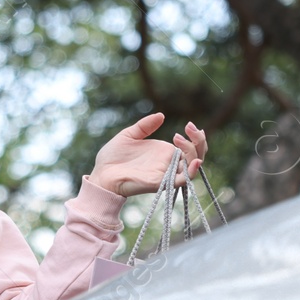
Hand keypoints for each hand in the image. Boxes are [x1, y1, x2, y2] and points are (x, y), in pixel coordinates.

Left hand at [89, 113, 208, 196]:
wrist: (101, 173)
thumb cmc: (112, 157)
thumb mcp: (129, 134)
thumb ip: (145, 125)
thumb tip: (161, 115)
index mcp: (164, 153)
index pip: (190, 147)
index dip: (195, 137)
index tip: (189, 125)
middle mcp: (168, 164)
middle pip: (196, 155)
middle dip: (199, 141)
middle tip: (189, 127)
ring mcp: (166, 174)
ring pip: (192, 167)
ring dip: (195, 153)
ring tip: (180, 139)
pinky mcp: (161, 183)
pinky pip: (182, 181)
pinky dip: (191, 172)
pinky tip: (194, 161)